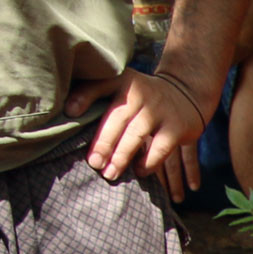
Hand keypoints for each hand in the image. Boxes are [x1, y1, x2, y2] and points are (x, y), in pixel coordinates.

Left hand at [74, 64, 211, 195]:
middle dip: (104, 143)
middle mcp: (140, 92)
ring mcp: (159, 110)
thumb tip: (67, 113)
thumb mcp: (120, 85)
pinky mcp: (176, 127)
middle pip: (118, 118)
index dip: (84, 97)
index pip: (100, 85)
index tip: (69, 112)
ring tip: (110, 173)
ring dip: (122, 157)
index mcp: (122, 80)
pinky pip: (160, 148)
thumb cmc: (140, 96)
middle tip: (94, 163)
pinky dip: (148, 163)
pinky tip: (139, 172)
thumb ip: (96, 94)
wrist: (185, 93)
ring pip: (137, 135)